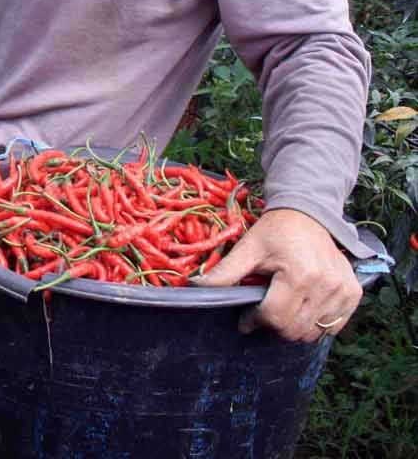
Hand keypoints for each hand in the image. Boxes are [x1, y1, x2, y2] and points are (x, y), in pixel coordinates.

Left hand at [192, 208, 362, 341]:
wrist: (308, 215)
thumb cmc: (275, 232)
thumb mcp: (247, 248)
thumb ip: (225, 272)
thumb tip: (195, 287)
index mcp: (299, 274)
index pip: (275, 317)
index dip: (254, 321)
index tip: (244, 318)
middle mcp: (326, 285)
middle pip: (294, 329)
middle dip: (272, 326)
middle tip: (262, 312)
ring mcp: (343, 291)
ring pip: (314, 332)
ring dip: (294, 327)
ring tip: (281, 308)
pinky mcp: (353, 294)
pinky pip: (333, 326)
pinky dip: (316, 324)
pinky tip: (302, 308)